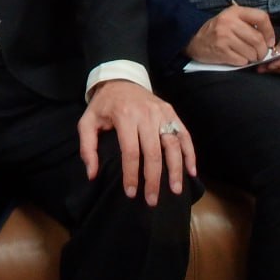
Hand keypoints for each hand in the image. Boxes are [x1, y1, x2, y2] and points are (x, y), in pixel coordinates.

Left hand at [78, 80, 196, 205]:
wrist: (121, 79)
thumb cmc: (104, 105)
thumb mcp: (87, 122)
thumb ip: (87, 147)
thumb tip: (92, 174)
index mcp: (124, 116)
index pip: (131, 152)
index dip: (132, 174)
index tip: (131, 193)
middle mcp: (146, 114)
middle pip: (153, 152)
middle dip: (153, 179)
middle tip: (152, 200)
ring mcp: (162, 113)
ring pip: (173, 145)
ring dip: (175, 169)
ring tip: (175, 190)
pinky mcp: (171, 112)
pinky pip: (184, 134)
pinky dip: (190, 153)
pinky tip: (191, 171)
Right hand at [185, 4, 275, 64]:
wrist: (193, 40)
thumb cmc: (217, 31)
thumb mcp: (230, 19)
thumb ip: (248, 23)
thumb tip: (269, 39)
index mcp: (234, 12)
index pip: (261, 17)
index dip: (270, 31)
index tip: (269, 41)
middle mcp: (229, 22)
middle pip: (258, 39)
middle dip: (262, 51)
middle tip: (259, 54)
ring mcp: (224, 37)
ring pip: (252, 52)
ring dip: (253, 58)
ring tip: (246, 56)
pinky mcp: (221, 51)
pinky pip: (242, 61)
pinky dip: (243, 62)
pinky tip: (237, 58)